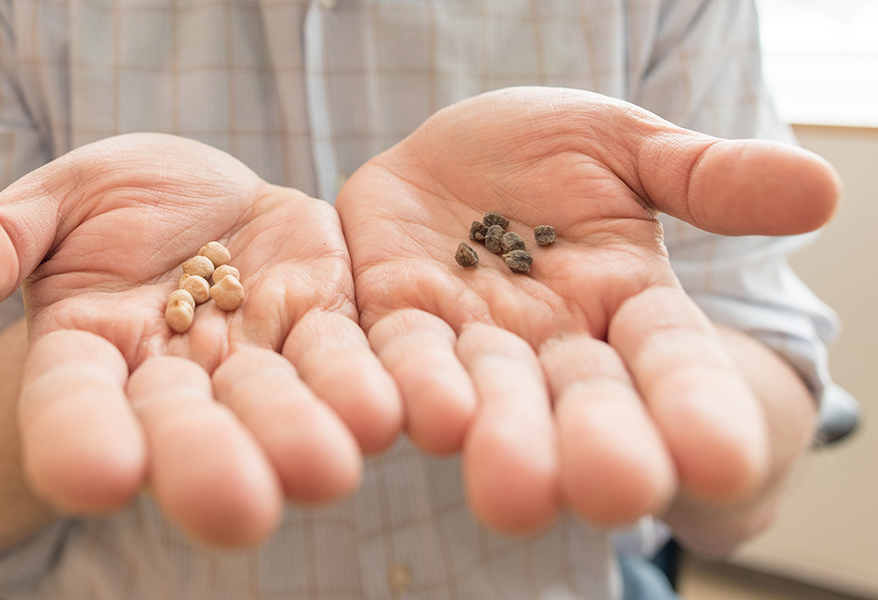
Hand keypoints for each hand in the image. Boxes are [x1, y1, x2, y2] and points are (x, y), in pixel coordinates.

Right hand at [0, 133, 399, 545]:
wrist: (210, 203)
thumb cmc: (119, 207)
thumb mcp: (54, 204)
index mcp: (92, 356)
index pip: (74, 406)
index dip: (80, 441)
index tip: (94, 477)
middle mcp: (179, 380)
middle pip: (188, 429)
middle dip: (210, 466)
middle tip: (236, 510)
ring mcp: (260, 360)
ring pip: (279, 405)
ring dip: (302, 437)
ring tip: (329, 466)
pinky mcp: (328, 328)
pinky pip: (349, 359)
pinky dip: (367, 385)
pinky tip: (393, 408)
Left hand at [336, 87, 838, 533]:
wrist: (444, 156)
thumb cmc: (547, 155)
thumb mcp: (626, 150)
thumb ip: (704, 177)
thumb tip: (820, 186)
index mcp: (625, 307)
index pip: (670, 363)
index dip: (693, 407)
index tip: (719, 457)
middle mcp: (552, 346)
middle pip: (581, 404)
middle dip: (597, 446)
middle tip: (614, 490)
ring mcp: (471, 345)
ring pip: (485, 399)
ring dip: (499, 437)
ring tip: (511, 486)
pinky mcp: (393, 328)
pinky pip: (394, 361)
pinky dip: (401, 388)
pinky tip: (404, 418)